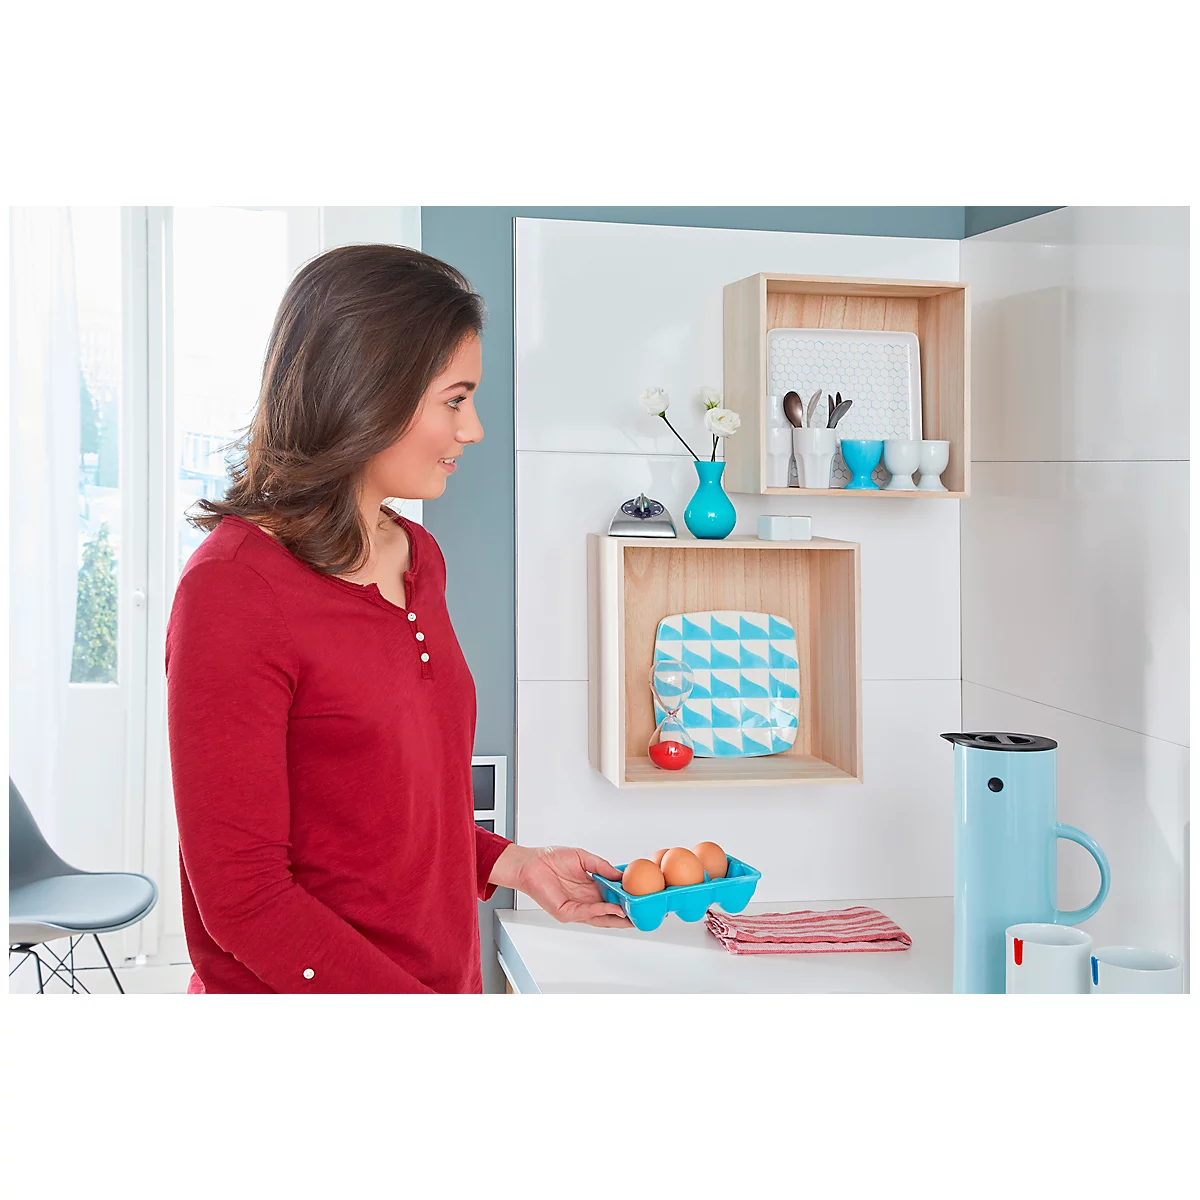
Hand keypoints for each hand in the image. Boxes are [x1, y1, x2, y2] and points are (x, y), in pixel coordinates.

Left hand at [501, 845, 631, 927]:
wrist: (530, 863)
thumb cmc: (551, 859)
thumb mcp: (584, 858)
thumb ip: (603, 867)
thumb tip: (621, 874)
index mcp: (590, 888)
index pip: (613, 898)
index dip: (627, 900)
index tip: (643, 900)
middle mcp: (585, 900)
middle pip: (610, 912)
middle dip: (627, 915)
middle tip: (645, 916)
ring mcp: (576, 908)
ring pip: (601, 917)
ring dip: (618, 917)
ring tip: (634, 916)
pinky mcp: (566, 912)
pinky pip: (587, 913)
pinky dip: (601, 911)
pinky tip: (613, 907)